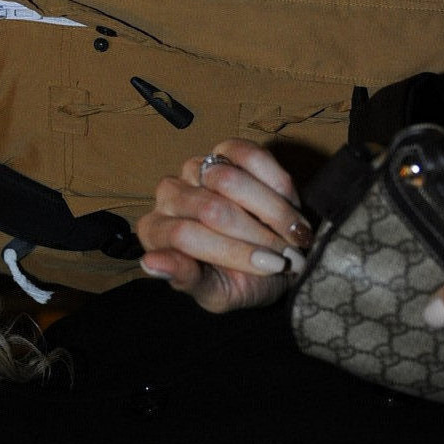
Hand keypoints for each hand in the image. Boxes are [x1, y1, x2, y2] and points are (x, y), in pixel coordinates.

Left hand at [137, 139, 312, 313]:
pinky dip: (276, 181)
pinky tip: (289, 201)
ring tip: (293, 233)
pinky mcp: (224, 151)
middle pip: (209, 209)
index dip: (233, 252)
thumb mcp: (216, 293)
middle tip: (286, 254)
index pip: (184, 236)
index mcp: (154, 232)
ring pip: (228, 180)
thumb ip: (185, 279)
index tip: (271, 266)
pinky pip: (248, 155)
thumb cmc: (239, 281)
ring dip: (271, 210)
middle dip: (255, 235)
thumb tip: (149, 263)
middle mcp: (167, 196)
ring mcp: (194, 169)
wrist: (274, 259)